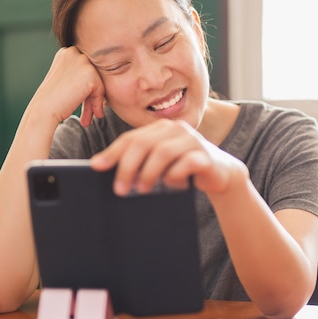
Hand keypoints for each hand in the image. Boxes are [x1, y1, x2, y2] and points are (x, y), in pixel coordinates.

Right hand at [32, 46, 105, 126]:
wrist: (43, 110)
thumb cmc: (51, 99)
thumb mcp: (65, 81)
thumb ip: (79, 76)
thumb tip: (97, 84)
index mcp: (66, 52)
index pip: (85, 69)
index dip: (85, 88)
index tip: (83, 103)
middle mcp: (74, 52)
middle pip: (93, 75)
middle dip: (91, 95)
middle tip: (88, 113)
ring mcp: (82, 61)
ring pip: (98, 82)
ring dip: (95, 100)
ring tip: (90, 116)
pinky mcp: (90, 73)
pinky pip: (101, 90)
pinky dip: (98, 103)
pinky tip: (94, 113)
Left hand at [90, 119, 248, 195]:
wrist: (221, 174)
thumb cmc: (184, 169)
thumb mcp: (160, 163)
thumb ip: (139, 160)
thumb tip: (104, 168)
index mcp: (162, 128)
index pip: (131, 138)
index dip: (112, 153)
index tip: (97, 167)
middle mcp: (176, 129)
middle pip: (144, 144)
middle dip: (127, 167)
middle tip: (119, 188)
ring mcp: (193, 140)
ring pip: (163, 152)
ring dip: (148, 173)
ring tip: (141, 189)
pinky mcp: (206, 156)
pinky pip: (186, 163)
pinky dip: (174, 175)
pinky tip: (170, 185)